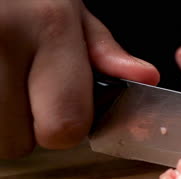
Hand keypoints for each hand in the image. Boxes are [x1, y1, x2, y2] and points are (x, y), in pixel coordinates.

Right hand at [0, 0, 158, 158]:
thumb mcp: (64, 7)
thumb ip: (102, 50)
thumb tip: (145, 77)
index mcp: (49, 28)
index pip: (66, 126)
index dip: (62, 125)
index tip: (54, 106)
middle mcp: (2, 39)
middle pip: (17, 142)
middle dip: (19, 125)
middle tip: (12, 85)